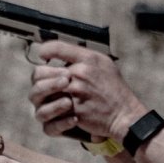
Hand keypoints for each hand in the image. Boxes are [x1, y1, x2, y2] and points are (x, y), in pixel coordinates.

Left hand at [28, 41, 147, 139]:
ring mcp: (74, 93)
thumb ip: (83, 57)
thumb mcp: (104, 64)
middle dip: (39, 79)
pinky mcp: (72, 111)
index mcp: (87, 59)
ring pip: (39, 93)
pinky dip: (52, 112)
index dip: (45, 50)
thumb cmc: (114, 89)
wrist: (124, 114)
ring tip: (50, 97)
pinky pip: (49, 112)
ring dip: (42, 96)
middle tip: (45, 83)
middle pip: (40, 72)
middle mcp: (79, 74)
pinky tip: (60, 111)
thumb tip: (62, 55)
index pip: (56, 47)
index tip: (43, 56)